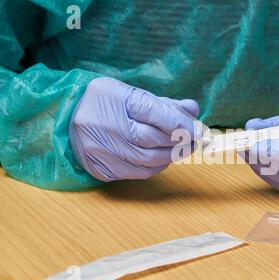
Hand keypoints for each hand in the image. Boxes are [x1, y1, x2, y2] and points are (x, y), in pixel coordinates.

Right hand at [69, 77, 198, 181]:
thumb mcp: (131, 93)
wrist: (64, 117)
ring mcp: (103, 150)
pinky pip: (137, 173)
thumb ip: (163, 103)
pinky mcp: (102, 168)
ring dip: (171, 156)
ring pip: (148, 160)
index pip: (155, 113)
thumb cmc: (104, 102)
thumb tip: (193, 110)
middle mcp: (108, 127)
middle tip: (194, 141)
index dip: (181, 124)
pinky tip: (162, 158)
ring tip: (181, 149)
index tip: (200, 131)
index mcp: (116, 100)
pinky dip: (156, 167)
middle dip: (180, 142)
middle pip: (153, 140)